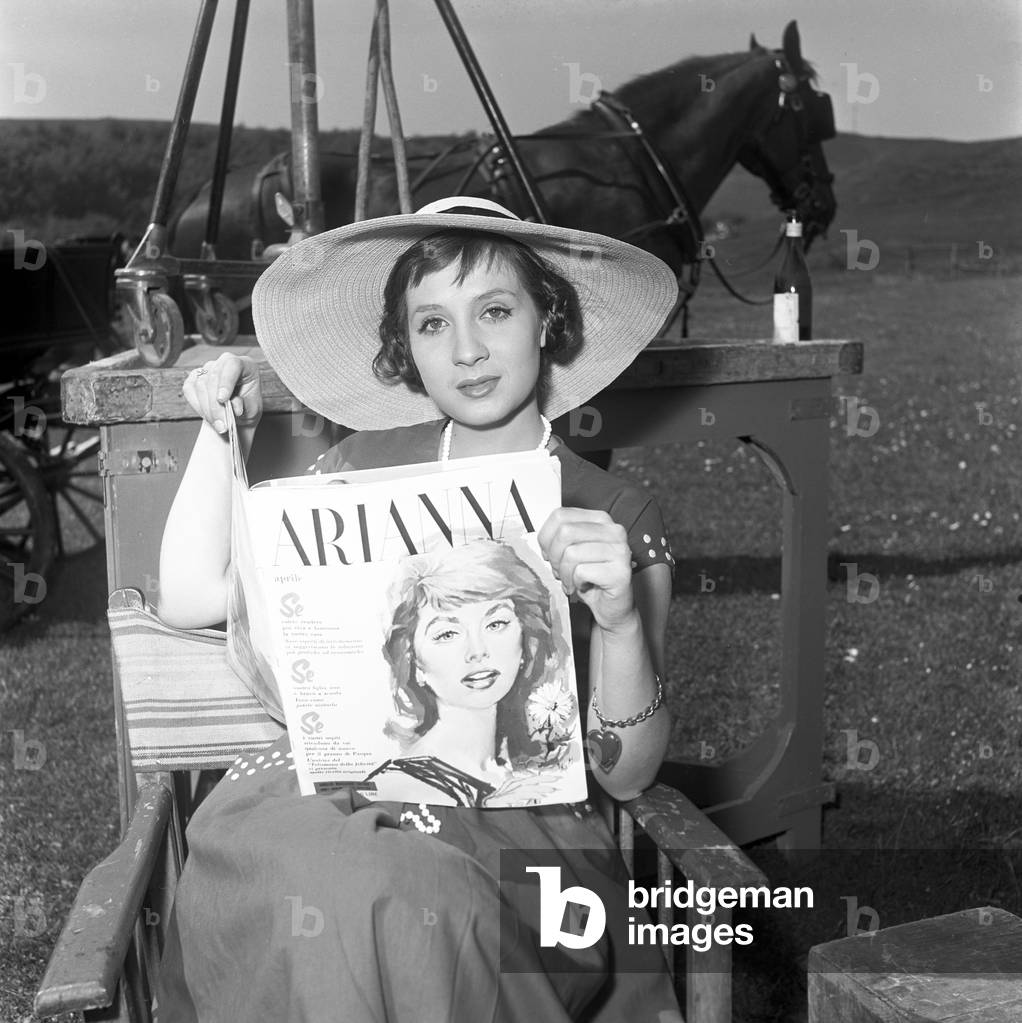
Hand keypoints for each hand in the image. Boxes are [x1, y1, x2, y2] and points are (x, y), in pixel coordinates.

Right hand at [182, 353, 262, 433]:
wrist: (236, 416)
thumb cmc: (248, 409)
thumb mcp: (252, 410)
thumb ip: (243, 406)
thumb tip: (233, 405)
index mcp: (245, 365)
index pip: (232, 364)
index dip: (226, 381)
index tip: (223, 400)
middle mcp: (225, 362)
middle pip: (213, 377)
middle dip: (216, 405)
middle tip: (222, 426)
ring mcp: (208, 368)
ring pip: (201, 385)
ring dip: (208, 409)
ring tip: (219, 426)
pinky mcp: (194, 377)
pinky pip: (189, 390)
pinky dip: (198, 407)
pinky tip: (209, 417)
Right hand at [482, 770, 560, 807]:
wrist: (483, 807)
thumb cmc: (498, 803)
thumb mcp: (513, 799)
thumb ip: (524, 797)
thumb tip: (538, 798)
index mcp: (515, 783)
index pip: (531, 779)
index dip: (543, 778)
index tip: (555, 778)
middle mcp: (512, 784)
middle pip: (530, 781)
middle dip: (544, 780)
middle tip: (557, 780)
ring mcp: (507, 791)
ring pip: (526, 788)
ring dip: (539, 789)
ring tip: (551, 791)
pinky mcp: (504, 798)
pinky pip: (519, 796)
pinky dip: (528, 796)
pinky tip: (538, 797)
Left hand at [537, 507, 635, 631]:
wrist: (612, 607)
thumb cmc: (591, 579)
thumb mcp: (572, 552)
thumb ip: (559, 539)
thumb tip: (543, 540)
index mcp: (600, 520)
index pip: (561, 515)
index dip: (547, 537)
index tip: (549, 554)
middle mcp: (613, 531)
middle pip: (565, 532)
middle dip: (555, 556)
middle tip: (559, 571)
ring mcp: (620, 550)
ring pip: (572, 553)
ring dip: (565, 573)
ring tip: (571, 581)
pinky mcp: (620, 572)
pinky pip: (581, 572)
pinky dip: (575, 583)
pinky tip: (581, 587)